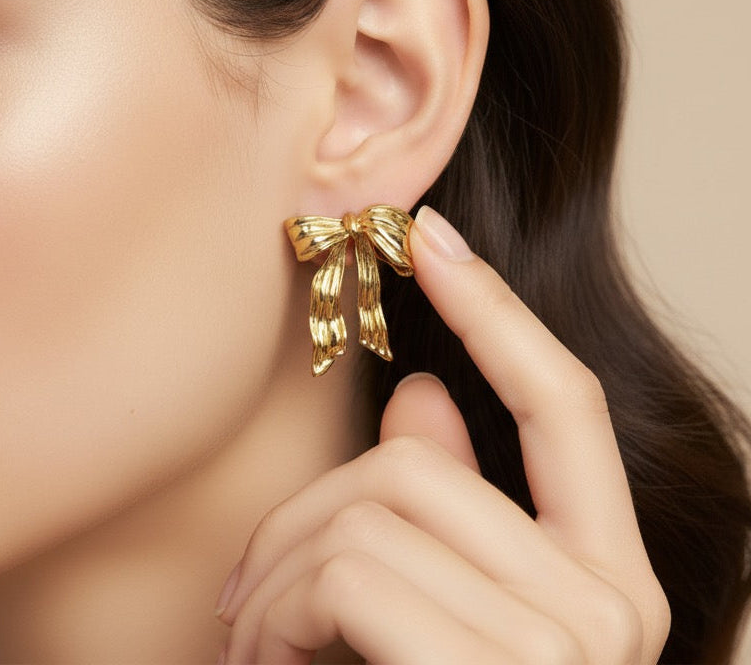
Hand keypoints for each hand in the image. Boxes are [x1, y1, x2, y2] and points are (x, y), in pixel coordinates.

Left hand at [215, 205, 670, 663]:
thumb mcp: (440, 614)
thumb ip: (453, 504)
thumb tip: (426, 396)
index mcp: (610, 579)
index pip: (562, 402)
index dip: (499, 307)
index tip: (434, 235)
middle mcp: (612, 610)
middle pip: (421, 456)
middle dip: (308, 503)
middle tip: (244, 589)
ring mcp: (563, 651)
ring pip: (378, 498)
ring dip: (279, 563)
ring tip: (249, 635)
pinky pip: (353, 568)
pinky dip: (279, 605)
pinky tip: (263, 661)